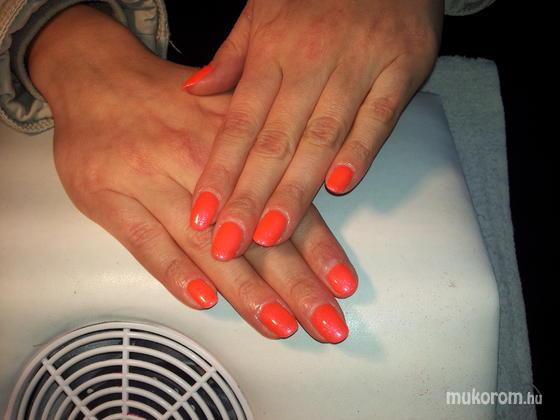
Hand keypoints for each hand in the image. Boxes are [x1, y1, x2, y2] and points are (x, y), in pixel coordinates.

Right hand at [28, 5, 356, 342]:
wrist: (98, 82)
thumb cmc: (170, 105)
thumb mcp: (227, 110)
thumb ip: (268, 151)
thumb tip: (320, 187)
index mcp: (238, 147)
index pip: (286, 206)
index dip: (319, 249)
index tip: (343, 286)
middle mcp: (202, 166)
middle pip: (255, 236)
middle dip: (296, 287)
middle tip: (327, 324)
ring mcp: (154, 183)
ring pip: (206, 247)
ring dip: (246, 290)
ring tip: (279, 325)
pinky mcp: (112, 199)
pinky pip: (146, 243)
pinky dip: (174, 272)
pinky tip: (203, 299)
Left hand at [185, 0, 441, 258]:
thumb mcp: (263, 11)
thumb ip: (232, 57)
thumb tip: (192, 91)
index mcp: (272, 54)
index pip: (239, 125)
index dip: (219, 172)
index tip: (201, 216)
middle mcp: (309, 65)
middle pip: (274, 141)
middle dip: (249, 197)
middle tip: (229, 244)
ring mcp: (357, 67)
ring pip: (321, 137)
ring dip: (296, 188)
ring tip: (272, 234)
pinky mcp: (401, 69)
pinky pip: (379, 116)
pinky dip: (361, 151)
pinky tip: (340, 188)